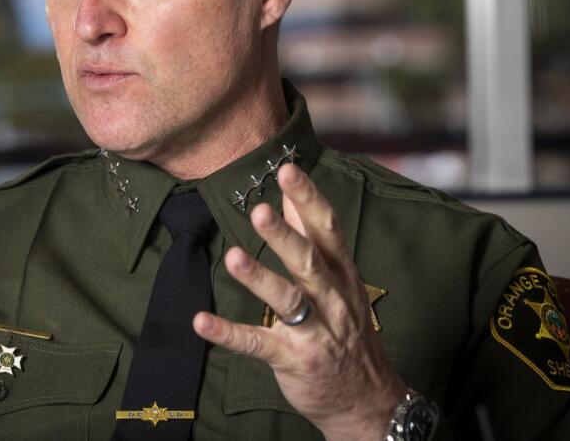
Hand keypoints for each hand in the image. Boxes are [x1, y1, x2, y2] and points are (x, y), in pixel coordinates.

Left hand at [193, 164, 406, 440]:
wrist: (367, 400)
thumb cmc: (348, 331)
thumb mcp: (341, 282)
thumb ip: (314, 239)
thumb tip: (291, 196)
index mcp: (342, 275)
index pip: (327, 230)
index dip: (308, 199)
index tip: (287, 169)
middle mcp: (333, 300)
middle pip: (309, 262)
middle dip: (285, 236)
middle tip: (259, 210)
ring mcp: (315, 332)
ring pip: (288, 301)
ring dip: (260, 278)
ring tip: (234, 257)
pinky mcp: (294, 360)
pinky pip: (259, 344)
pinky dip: (229, 333)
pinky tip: (201, 322)